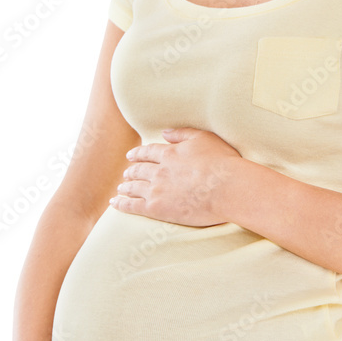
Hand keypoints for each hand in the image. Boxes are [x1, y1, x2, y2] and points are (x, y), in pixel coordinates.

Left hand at [110, 126, 240, 226]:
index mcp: (169, 153)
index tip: (131, 156)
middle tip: (126, 173)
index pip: (148, 153)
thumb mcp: (203, 138)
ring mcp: (156, 189)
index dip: (138, 154)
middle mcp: (159, 170)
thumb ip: (182, 134)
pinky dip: (122, 203)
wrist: (226, 187)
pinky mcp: (157, 208)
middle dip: (130, 171)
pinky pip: (133, 205)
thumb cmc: (221, 162)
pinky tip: (115, 203)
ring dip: (125, 187)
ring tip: (120, 189)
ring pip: (133, 187)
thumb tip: (165, 132)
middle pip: (138, 170)